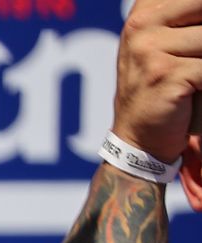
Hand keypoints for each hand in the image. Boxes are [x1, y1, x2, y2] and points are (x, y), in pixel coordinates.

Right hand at [114, 0, 201, 161]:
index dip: (199, 20)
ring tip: (193, 77)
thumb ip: (191, 20)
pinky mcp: (164, 73)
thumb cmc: (164, 85)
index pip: (195, 1)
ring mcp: (149, 48)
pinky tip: (194, 91)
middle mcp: (142, 23)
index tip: (194, 45)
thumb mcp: (170, 42)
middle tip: (194, 60)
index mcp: (146, 9)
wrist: (139, 136)